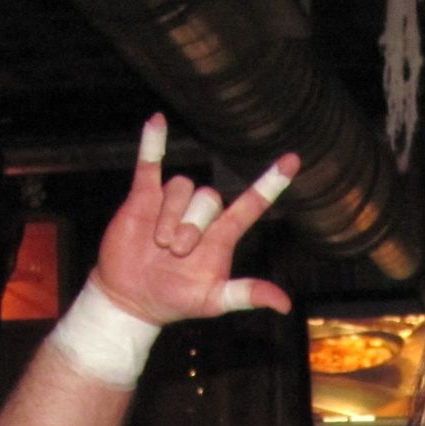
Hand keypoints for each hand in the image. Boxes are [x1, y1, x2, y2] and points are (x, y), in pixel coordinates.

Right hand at [93, 113, 300, 325]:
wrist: (132, 297)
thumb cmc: (176, 300)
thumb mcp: (213, 301)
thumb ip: (246, 294)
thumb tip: (284, 305)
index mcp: (222, 236)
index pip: (251, 205)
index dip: (271, 184)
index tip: (292, 160)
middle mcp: (201, 215)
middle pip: (209, 198)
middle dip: (191, 226)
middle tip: (176, 253)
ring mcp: (173, 204)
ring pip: (181, 188)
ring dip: (170, 216)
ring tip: (159, 243)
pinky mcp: (144, 197)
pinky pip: (150, 165)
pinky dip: (152, 143)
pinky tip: (156, 120)